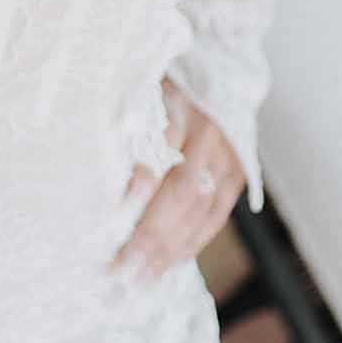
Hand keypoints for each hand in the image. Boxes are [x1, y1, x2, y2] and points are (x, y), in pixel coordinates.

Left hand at [110, 78, 245, 281]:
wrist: (221, 64)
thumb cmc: (166, 78)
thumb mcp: (143, 86)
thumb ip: (128, 121)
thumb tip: (102, 173)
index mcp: (183, 104)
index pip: (162, 151)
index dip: (141, 184)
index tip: (115, 214)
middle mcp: (211, 133)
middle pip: (182, 192)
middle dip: (152, 234)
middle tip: (122, 266)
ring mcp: (229, 156)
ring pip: (201, 211)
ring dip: (171, 249)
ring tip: (142, 278)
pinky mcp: (239, 174)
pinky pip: (216, 217)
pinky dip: (193, 243)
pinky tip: (170, 264)